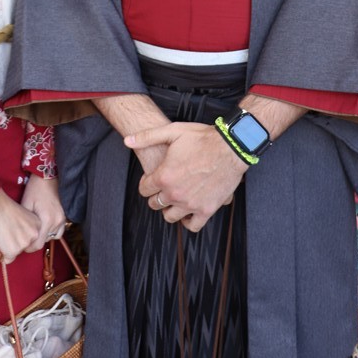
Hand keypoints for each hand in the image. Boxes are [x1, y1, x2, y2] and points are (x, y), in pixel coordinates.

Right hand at [0, 188, 40, 262]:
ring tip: (1, 232)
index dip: (20, 236)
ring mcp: (24, 244)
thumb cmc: (5, 207)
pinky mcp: (13, 251)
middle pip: (24, 247)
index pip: (31, 239)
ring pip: (15, 253)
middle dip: (14, 244)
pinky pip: (7, 259)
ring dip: (7, 248)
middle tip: (5, 232)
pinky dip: (1, 253)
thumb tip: (16, 246)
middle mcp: (34, 236)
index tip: (14, 230)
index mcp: (38, 225)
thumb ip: (22, 231)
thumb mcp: (21, 217)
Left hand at [20, 175, 66, 251]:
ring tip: (36, 230)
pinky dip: (51, 232)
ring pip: (52, 238)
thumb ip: (22, 223)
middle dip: (35, 242)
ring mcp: (62, 219)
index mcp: (47, 220)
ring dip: (44, 237)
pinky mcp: (65, 216)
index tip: (22, 243)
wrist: (48, 176)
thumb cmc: (35, 189)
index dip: (28, 247)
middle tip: (26, 235)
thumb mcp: (25, 204)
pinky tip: (44, 225)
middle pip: (45, 242)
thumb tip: (16, 236)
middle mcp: (57, 222)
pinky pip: (58, 231)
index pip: (37, 245)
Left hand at [125, 121, 247, 231]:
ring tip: (175, 198)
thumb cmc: (202, 138)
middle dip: (156, 196)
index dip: (146, 183)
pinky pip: (192, 226)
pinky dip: (188, 221)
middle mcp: (175, 193)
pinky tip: (188, 210)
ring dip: (170, 208)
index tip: (152, 179)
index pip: (144, 189)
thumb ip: (147, 137)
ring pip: (170, 217)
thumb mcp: (172, 131)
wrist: (230, 147)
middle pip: (155, 204)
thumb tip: (127, 140)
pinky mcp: (207, 210)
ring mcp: (191, 204)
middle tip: (164, 187)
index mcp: (164, 176)